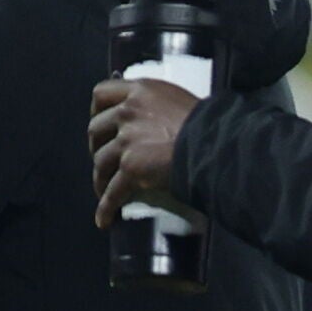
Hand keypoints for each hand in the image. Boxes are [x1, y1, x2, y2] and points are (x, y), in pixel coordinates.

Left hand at [87, 73, 197, 223]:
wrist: (215, 145)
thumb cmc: (207, 124)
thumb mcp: (178, 100)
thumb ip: (156, 104)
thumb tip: (152, 118)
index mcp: (140, 90)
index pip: (102, 94)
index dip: (97, 111)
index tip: (103, 122)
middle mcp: (128, 112)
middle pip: (96, 129)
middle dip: (97, 145)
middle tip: (105, 157)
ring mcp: (127, 140)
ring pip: (100, 162)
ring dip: (100, 177)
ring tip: (105, 188)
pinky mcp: (131, 167)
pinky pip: (113, 192)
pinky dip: (106, 207)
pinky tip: (104, 219)